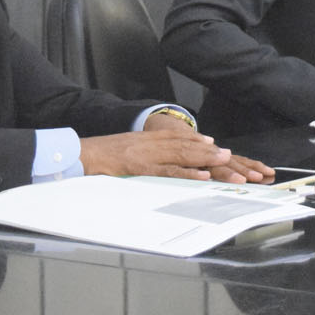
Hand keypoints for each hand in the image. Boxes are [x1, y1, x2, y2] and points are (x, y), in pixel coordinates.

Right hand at [79, 128, 269, 181]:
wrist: (82, 154)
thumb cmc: (103, 155)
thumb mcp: (127, 150)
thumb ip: (146, 152)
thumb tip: (163, 157)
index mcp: (149, 140)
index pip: (178, 139)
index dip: (199, 143)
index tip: (216, 146)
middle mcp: (152, 144)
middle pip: (186, 146)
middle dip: (210, 152)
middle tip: (231, 156)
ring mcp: (148, 155)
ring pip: (182, 155)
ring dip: (205, 159)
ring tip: (224, 162)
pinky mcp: (143, 168)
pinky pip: (168, 171)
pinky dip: (186, 172)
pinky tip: (201, 175)